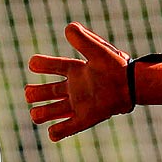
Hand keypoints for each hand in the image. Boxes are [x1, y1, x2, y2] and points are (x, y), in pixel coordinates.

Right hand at [25, 23, 161, 141]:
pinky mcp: (86, 118)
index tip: (33, 63)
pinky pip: (70, 127)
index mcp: (78, 70)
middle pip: (51, 91)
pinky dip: (59, 132)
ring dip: (44, 113)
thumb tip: (68, 27)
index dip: (43, 64)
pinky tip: (51, 133)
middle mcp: (77, 87)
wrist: (132, 86)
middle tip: (29, 93)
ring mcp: (80, 103)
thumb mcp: (98, 50)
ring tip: (34, 114)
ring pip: (56, 110)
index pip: (56, 66)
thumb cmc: (117, 66)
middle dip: (37, 93)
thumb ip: (83, 40)